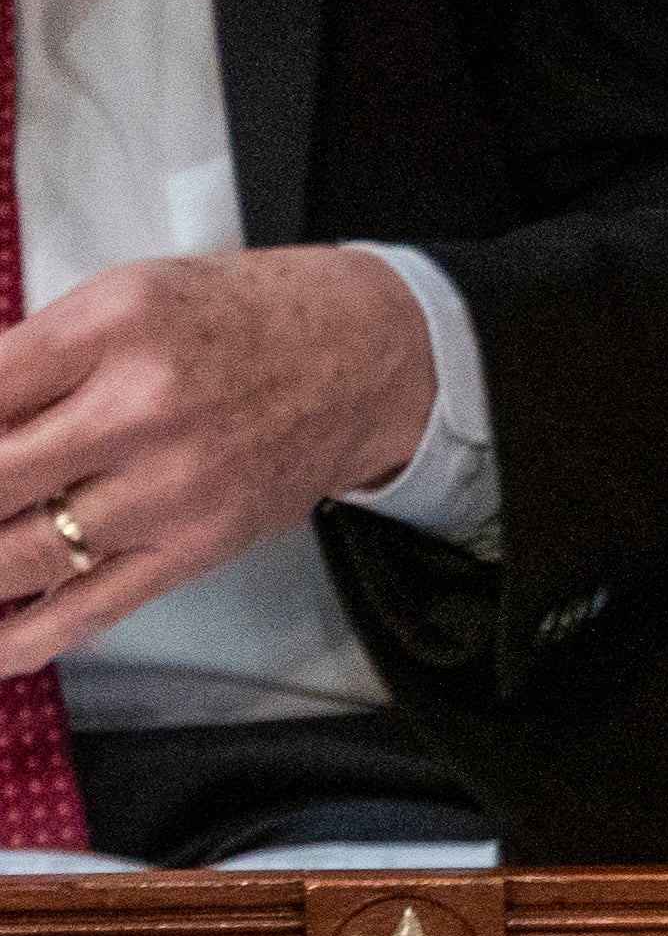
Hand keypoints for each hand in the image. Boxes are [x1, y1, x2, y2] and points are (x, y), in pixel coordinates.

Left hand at [0, 250, 436, 675]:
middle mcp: (140, 412)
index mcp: (110, 329)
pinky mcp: (195, 548)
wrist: (364, 363)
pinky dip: (26, 637)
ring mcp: (171, 491)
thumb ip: (34, 357)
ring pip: (24, 551)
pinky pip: (94, 606)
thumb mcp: (123, 298)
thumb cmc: (237, 322)